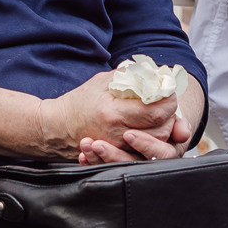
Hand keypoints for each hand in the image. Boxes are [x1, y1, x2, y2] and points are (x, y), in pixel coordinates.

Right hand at [39, 70, 190, 164]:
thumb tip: (153, 72)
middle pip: (161, 130)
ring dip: (163, 128)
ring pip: (156, 143)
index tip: (168, 93)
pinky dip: (151, 139)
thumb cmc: (79, 102)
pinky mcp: (118, 155)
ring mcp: (118, 147)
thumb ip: (129, 75)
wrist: (57, 127)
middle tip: (166, 103)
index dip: (168, 102)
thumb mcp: (102, 81)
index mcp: (114, 112)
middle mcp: (117, 133)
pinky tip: (148, 128)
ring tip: (157, 115)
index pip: (156, 112)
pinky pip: (145, 150)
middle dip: (169, 116)